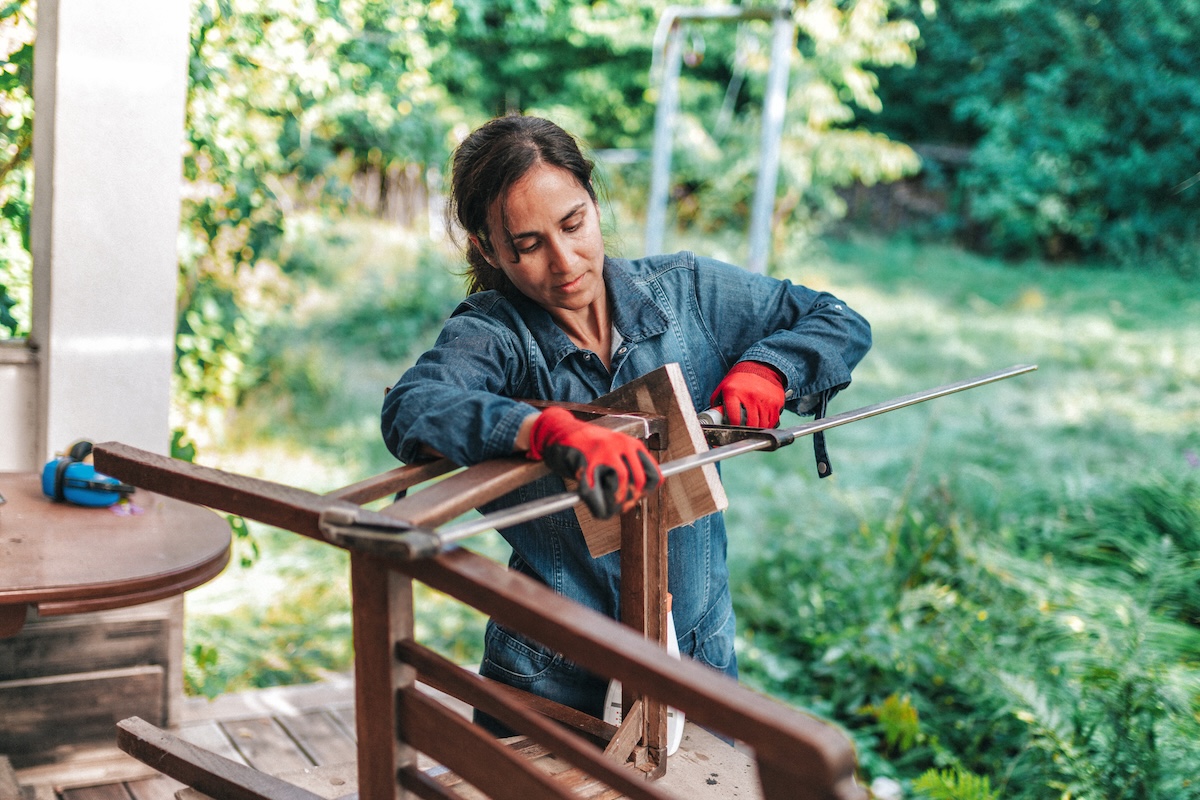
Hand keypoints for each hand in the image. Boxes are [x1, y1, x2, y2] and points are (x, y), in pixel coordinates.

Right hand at [527, 407, 661, 518]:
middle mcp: (620, 446)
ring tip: (610, 508)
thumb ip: (628, 463)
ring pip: (621, 486)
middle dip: (632, 499)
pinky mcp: (585, 463)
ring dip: (616, 503)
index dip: (647, 492)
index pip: (654, 474)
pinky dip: (597, 506)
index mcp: (630, 444)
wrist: (558, 429)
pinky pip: (595, 492)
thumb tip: (645, 489)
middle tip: (623, 506)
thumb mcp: (613, 446)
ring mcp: (603, 454)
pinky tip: (594, 505)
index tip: (638, 498)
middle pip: (638, 482)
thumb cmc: (586, 443)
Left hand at [709, 361, 785, 426]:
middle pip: (750, 425)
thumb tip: (714, 419)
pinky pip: (773, 421)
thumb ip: (717, 403)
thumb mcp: (724, 387)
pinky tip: (763, 421)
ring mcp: (766, 400)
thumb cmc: (740, 380)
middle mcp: (751, 396)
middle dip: (746, 430)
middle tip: (744, 430)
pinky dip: (768, 425)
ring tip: (753, 425)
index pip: (734, 419)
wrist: (760, 367)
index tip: (733, 430)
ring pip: (763, 425)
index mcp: (734, 393)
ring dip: (758, 429)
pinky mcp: (777, 402)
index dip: (733, 428)